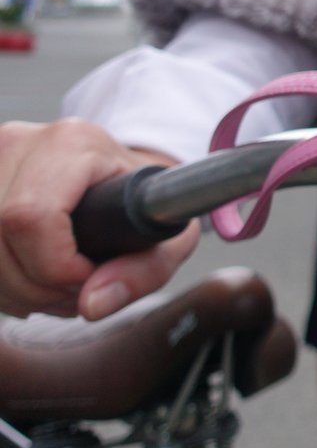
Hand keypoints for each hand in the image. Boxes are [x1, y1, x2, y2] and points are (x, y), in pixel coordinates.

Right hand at [0, 119, 196, 318]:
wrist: (120, 178)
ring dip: (16, 292)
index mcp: (73, 143)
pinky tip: (32, 280)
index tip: (89, 277)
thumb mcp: (168, 232)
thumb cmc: (145, 202)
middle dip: (37, 288)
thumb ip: (143, 270)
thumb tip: (92, 304)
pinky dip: (0, 285)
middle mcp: (20, 144)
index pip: (32, 216)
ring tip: (60, 287)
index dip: (56, 266)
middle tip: (78, 291)